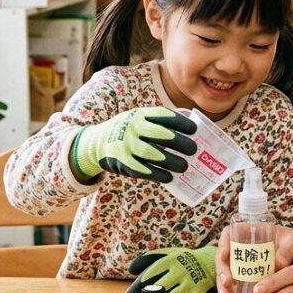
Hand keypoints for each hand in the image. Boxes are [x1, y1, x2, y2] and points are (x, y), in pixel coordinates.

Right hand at [73, 107, 196, 182]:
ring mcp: (126, 145)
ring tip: (185, 166)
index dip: (180, 123)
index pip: (163, 115)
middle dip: (180, 142)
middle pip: (161, 134)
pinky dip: (158, 174)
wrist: (98, 141)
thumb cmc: (129, 130)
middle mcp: (132, 128)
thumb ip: (158, 121)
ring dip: (171, 161)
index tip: (194, 129)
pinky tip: (169, 177)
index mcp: (140, 114)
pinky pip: (143, 170)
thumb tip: (192, 127)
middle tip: (193, 150)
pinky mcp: (122, 162)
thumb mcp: (139, 118)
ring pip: (153, 154)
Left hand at [125, 246, 217, 292]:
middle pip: (161, 286)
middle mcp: (181, 270)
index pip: (154, 270)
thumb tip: (131, 269)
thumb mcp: (168, 253)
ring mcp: (190, 282)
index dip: (142, 281)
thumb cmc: (182, 259)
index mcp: (172, 259)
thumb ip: (149, 258)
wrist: (208, 263)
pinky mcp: (198, 292)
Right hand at [215, 225, 292, 292]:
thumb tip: (279, 263)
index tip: (224, 256)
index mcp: (249, 232)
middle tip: (226, 283)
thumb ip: (287, 250)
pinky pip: (234, 285)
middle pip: (224, 257)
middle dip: (222, 272)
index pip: (229, 234)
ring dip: (223, 286)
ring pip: (226, 273)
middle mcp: (241, 248)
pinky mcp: (246, 278)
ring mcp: (242, 264)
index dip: (223, 244)